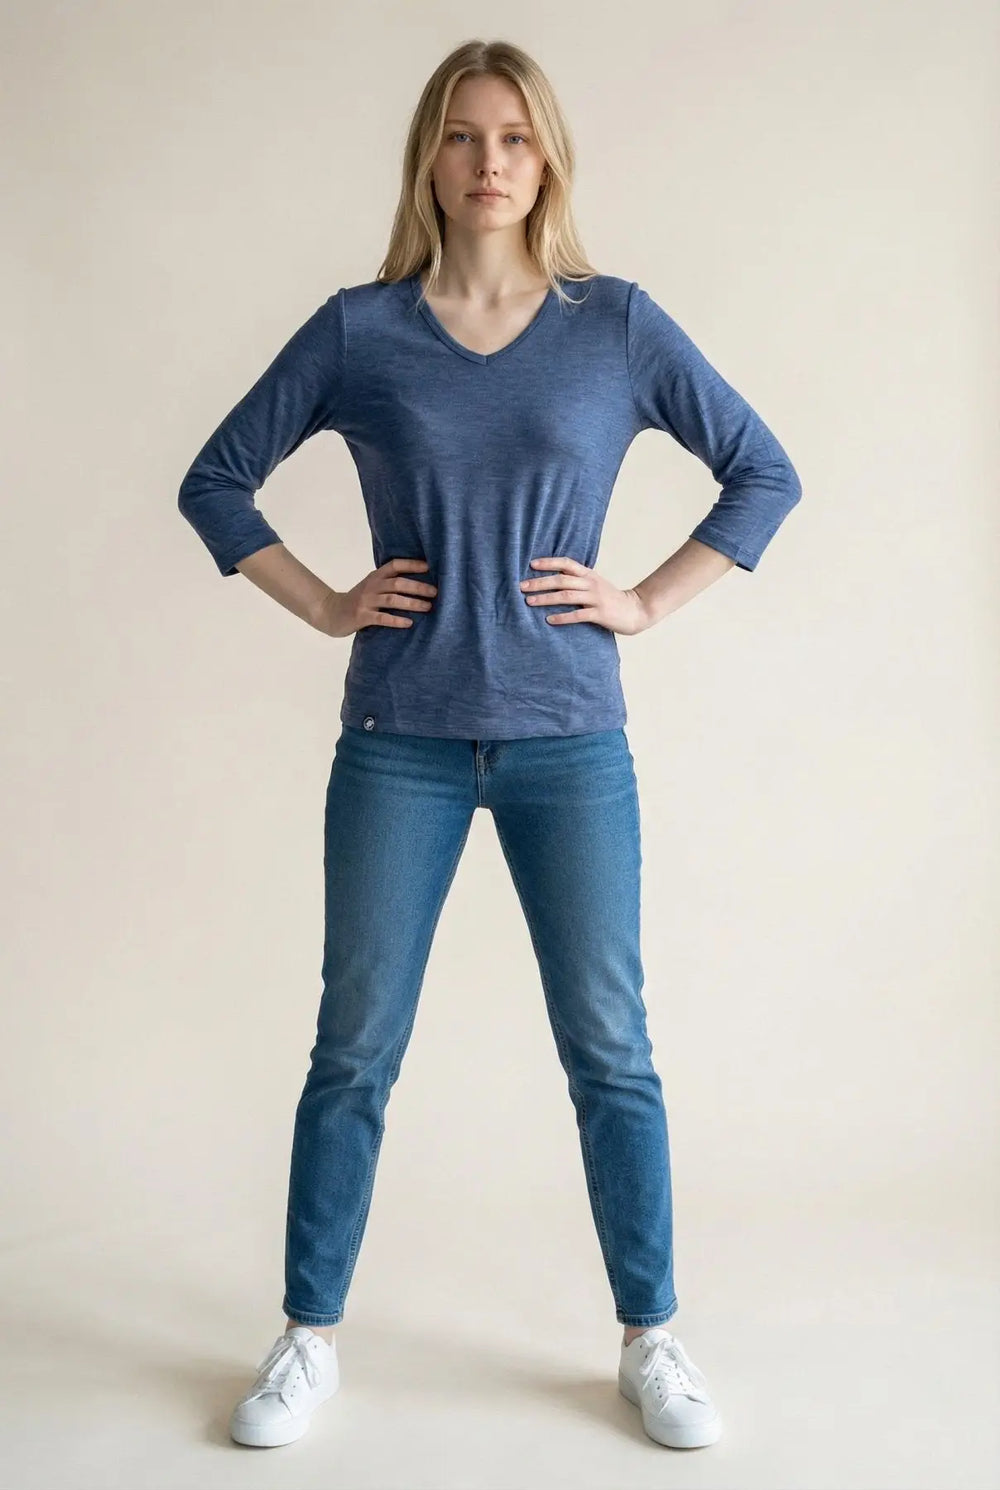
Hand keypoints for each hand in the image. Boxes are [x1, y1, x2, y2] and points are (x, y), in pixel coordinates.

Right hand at [312, 557, 436, 637]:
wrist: (330, 612)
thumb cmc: (358, 601)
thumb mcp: (371, 587)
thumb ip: (388, 583)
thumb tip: (419, 582)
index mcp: (375, 576)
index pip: (395, 565)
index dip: (412, 564)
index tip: (430, 567)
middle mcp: (371, 586)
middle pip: (398, 583)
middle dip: (418, 587)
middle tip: (436, 592)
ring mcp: (366, 601)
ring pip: (392, 599)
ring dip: (412, 603)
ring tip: (428, 607)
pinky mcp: (362, 616)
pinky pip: (382, 618)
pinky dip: (396, 620)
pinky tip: (409, 623)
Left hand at [519, 557, 652, 635]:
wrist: (636, 610)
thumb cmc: (610, 598)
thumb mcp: (595, 583)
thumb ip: (577, 580)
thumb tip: (553, 578)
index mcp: (588, 574)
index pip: (566, 563)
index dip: (549, 562)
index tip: (531, 564)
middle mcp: (591, 584)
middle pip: (561, 580)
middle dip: (540, 582)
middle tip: (522, 586)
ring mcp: (596, 599)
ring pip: (567, 596)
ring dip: (546, 598)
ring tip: (529, 602)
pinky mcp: (600, 614)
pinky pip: (578, 615)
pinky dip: (562, 617)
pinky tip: (549, 620)